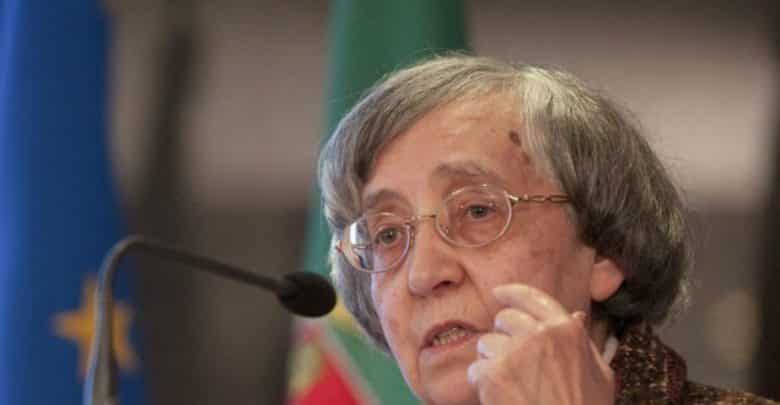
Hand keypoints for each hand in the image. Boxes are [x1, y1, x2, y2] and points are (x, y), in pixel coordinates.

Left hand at [467, 284, 614, 404]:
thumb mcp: (599, 375)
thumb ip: (585, 343)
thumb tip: (576, 316)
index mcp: (567, 330)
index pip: (531, 297)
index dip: (511, 294)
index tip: (499, 294)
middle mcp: (540, 335)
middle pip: (504, 319)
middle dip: (503, 337)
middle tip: (513, 363)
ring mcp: (514, 353)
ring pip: (486, 344)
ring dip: (492, 362)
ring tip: (511, 386)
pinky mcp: (493, 375)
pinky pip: (476, 369)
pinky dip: (482, 385)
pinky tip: (500, 398)